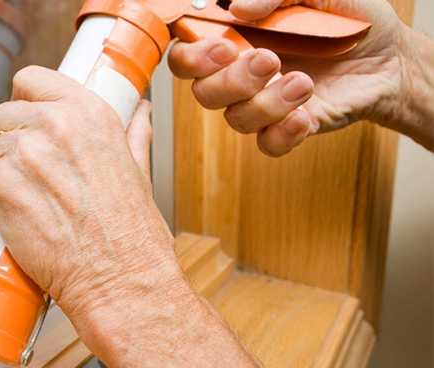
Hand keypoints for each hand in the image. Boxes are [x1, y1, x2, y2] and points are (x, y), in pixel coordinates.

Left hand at [0, 66, 182, 318]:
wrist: (118, 279)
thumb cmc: (132, 234)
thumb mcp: (139, 170)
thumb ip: (132, 134)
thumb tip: (138, 111)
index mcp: (88, 113)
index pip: (31, 79)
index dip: (24, 100)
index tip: (27, 119)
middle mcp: (52, 126)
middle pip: (2, 115)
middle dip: (10, 140)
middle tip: (29, 173)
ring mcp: (21, 156)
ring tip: (21, 197)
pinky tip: (3, 208)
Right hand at [168, 0, 408, 155]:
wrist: (391, 56)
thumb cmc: (350, 17)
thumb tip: (239, 8)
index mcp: (236, 37)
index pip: (187, 53)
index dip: (192, 57)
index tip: (222, 46)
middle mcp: (240, 74)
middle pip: (204, 92)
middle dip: (231, 82)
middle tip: (268, 60)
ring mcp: (262, 103)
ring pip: (237, 119)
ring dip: (267, 103)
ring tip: (304, 82)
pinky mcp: (287, 127)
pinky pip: (268, 144)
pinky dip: (283, 132)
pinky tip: (306, 114)